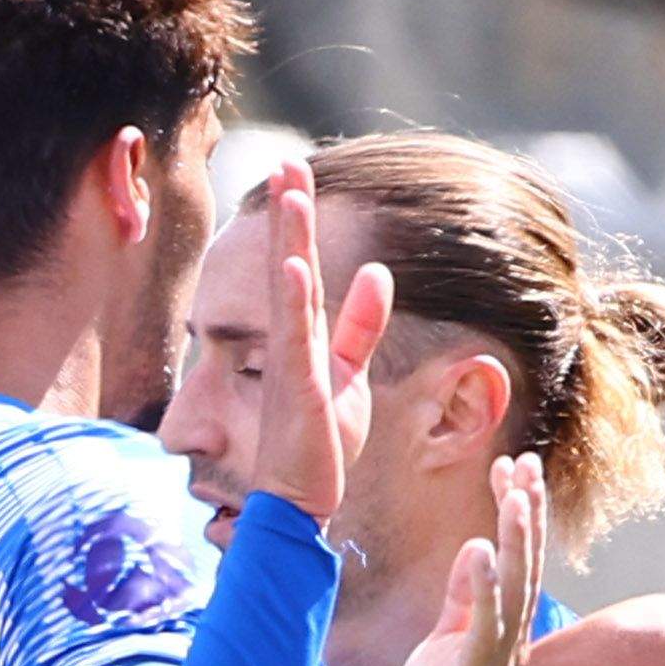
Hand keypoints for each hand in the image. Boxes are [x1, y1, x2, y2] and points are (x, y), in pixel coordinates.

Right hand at [237, 163, 394, 531]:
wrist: (298, 502)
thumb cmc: (317, 446)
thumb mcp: (348, 374)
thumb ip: (360, 325)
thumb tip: (379, 273)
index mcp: (302, 338)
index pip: (300, 267)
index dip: (298, 222)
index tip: (295, 175)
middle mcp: (288, 345)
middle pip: (288, 266)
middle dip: (287, 214)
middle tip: (285, 163)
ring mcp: (288, 367)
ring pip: (287, 292)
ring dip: (288, 241)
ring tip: (289, 193)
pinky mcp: (299, 393)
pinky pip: (294, 341)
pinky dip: (293, 303)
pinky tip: (294, 268)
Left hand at [371, 454, 549, 665]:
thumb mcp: (443, 642)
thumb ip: (462, 599)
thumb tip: (476, 547)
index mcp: (502, 629)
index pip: (517, 559)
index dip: (516, 513)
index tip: (511, 469)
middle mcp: (510, 640)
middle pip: (526, 563)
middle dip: (525, 512)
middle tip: (524, 463)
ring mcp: (497, 658)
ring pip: (517, 587)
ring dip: (517, 538)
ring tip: (516, 492)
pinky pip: (485, 624)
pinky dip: (486, 586)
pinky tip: (483, 549)